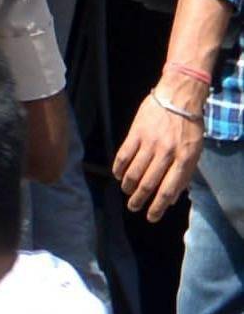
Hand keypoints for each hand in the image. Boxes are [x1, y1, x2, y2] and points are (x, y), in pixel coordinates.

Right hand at [117, 86, 211, 222]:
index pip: (168, 190)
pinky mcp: (136, 133)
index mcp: (184, 160)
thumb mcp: (194, 151)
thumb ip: (184, 174)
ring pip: (134, 171)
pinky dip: (119, 168)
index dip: (158, 207)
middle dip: (139, 200)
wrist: (178, 97)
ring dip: (128, 186)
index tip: (151, 217)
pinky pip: (124, 155)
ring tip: (126, 192)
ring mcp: (150, 143)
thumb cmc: (189, 126)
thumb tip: (172, 197)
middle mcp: (167, 153)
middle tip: (133, 208)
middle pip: (149, 183)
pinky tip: (118, 175)